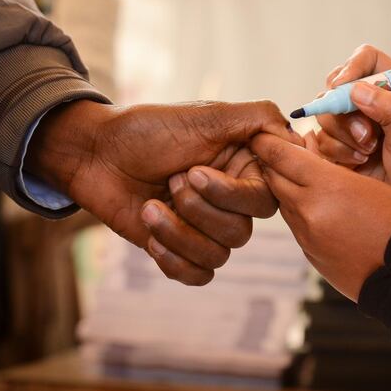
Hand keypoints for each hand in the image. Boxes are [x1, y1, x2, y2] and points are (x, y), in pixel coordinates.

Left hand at [25, 99, 298, 284]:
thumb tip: (296, 135)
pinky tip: (151, 233)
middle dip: (199, 210)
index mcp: (243, 167)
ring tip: (151, 206)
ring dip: (178, 232)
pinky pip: (198, 275)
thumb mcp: (205, 116)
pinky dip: (173, 259)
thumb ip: (257, 120)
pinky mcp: (181, 248)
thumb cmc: (146, 130)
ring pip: (219, 256)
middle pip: (241, 231)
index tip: (198, 171)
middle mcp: (229, 199)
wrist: (95, 155)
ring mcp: (205, 226)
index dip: (234, 195)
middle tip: (172, 179)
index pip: (267, 198)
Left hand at [251, 133, 390, 301]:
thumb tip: (306, 147)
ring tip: (295, 176)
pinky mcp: (308, 253)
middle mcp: (308, 209)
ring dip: (284, 187)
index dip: (266, 142)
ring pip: (281, 201)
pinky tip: (313, 206)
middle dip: (270, 162)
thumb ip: (330, 166)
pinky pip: (294, 225)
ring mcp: (306, 235)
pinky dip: (297, 210)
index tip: (260, 134)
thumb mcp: (367, 181)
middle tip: (272, 151)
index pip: (280, 155)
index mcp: (326, 185)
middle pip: (273, 178)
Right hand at [312, 45, 390, 217]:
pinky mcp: (340, 149)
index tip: (344, 87)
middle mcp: (371, 103)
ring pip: (325, 115)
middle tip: (366, 136)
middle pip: (336, 86)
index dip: (352, 68)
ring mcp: (353, 126)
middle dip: (344, 112)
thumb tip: (357, 90)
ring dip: (342, 136)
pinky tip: (358, 164)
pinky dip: (335, 152)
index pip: (367, 59)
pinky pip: (320, 141)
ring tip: (367, 154)